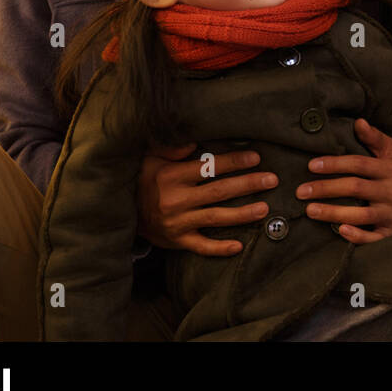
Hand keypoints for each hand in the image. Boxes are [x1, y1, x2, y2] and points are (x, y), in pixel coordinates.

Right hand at [137, 143, 275, 256]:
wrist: (120, 212)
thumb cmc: (142, 179)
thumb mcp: (151, 157)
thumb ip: (172, 147)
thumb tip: (193, 142)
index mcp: (173, 177)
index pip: (210, 168)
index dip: (234, 162)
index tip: (256, 158)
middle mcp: (176, 200)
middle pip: (219, 192)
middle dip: (248, 185)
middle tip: (272, 180)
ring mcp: (177, 222)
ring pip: (215, 218)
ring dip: (242, 214)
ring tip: (264, 209)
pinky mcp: (176, 241)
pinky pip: (201, 247)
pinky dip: (219, 248)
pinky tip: (239, 246)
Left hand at [296, 119, 391, 243]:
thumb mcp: (390, 154)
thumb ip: (374, 138)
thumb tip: (359, 122)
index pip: (360, 164)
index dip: (335, 163)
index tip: (311, 165)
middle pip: (356, 188)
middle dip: (326, 189)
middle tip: (301, 191)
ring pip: (361, 215)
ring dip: (333, 213)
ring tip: (309, 210)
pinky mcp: (390, 234)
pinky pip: (373, 238)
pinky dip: (357, 236)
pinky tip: (340, 231)